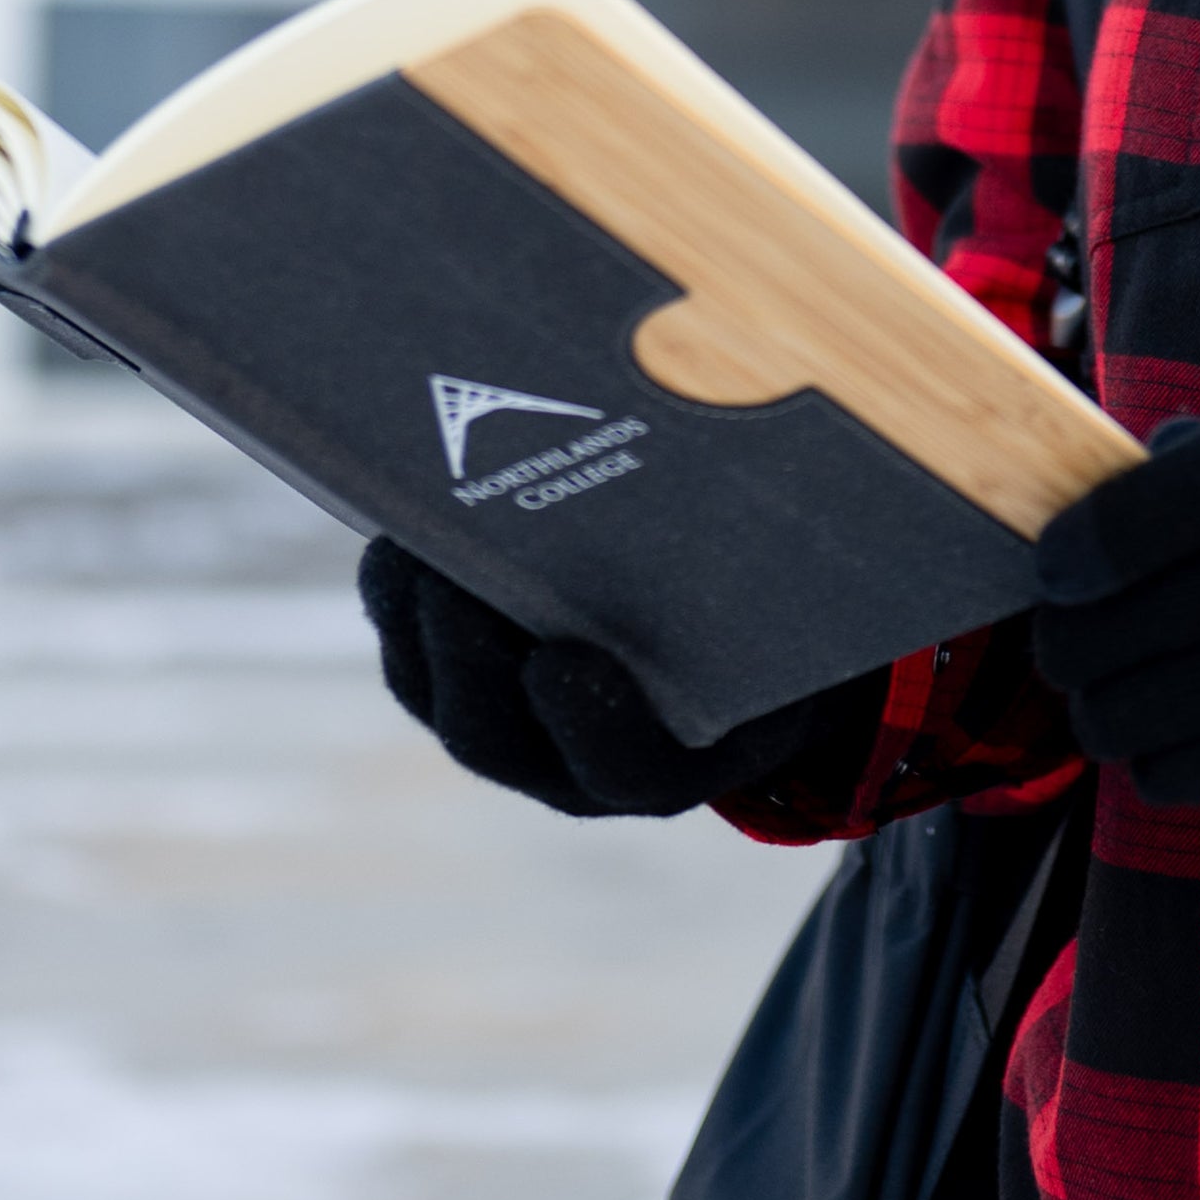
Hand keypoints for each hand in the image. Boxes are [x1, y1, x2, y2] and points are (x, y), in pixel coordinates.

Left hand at [356, 540, 862, 817]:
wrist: (737, 660)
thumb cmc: (773, 614)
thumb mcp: (801, 601)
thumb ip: (780, 561)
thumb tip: (793, 430)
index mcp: (684, 758)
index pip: (628, 766)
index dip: (592, 724)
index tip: (560, 661)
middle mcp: (586, 769)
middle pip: (502, 739)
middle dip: (467, 658)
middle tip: (450, 580)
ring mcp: (519, 739)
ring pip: (446, 704)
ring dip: (415, 628)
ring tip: (406, 542)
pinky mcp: (468, 691)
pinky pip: (416, 664)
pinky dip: (401, 603)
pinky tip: (398, 528)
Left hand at [1032, 400, 1199, 843]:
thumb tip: (1106, 487)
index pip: (1178, 499)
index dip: (1092, 538)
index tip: (1051, 567)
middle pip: (1153, 614)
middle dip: (1074, 641)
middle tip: (1058, 648)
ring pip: (1164, 705)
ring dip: (1106, 713)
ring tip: (1101, 706)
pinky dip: (1163, 766)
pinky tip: (1162, 750)